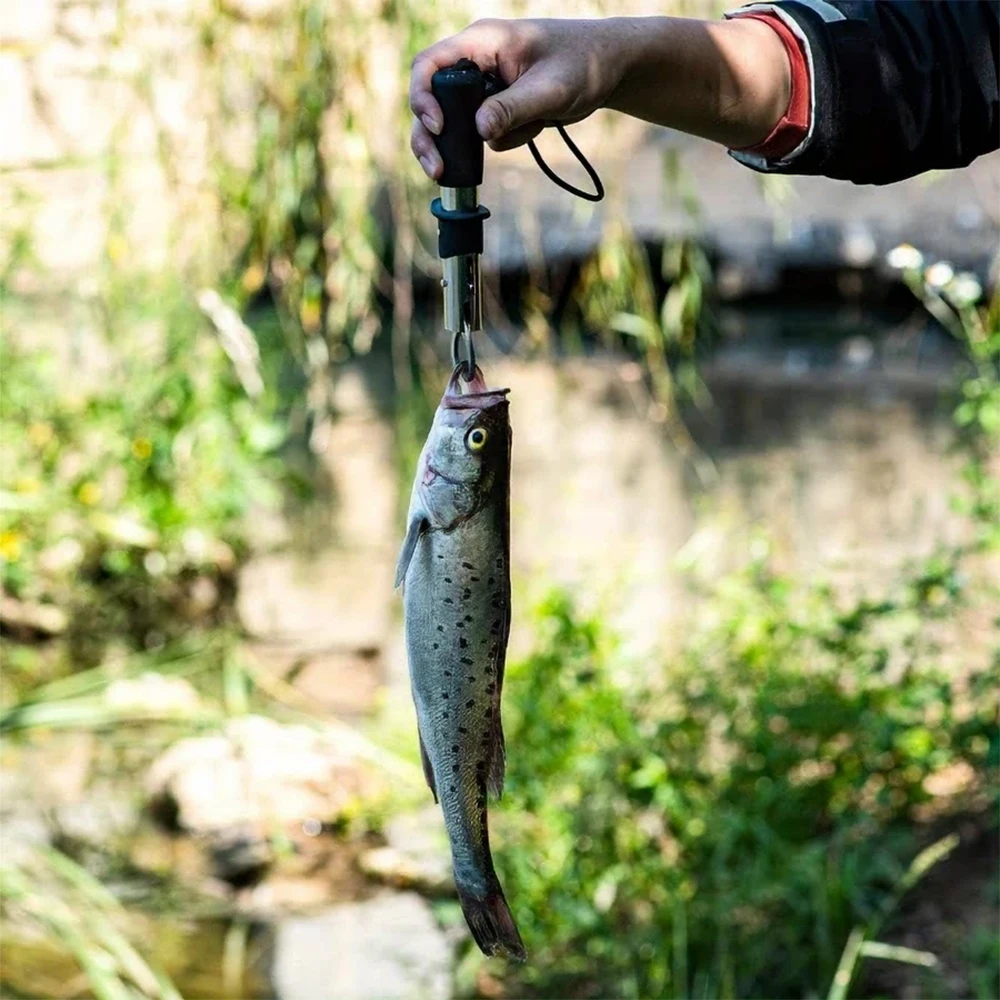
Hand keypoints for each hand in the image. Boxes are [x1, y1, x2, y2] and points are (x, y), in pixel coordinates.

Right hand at [409, 18, 633, 179]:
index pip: (429, 65)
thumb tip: (479, 131)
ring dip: (486, 141)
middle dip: (433, 137)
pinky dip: (510, 139)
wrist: (608, 68)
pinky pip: (487, 134)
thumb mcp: (550, 88)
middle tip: (437, 170)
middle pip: (432, 102)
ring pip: (459, 124)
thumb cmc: (584, 63)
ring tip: (527, 131)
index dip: (423, 98)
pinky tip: (537, 125)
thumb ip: (513, 108)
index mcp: (482, 42)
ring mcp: (485, 86)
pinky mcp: (497, 107)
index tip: (438, 128)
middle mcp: (476, 62)